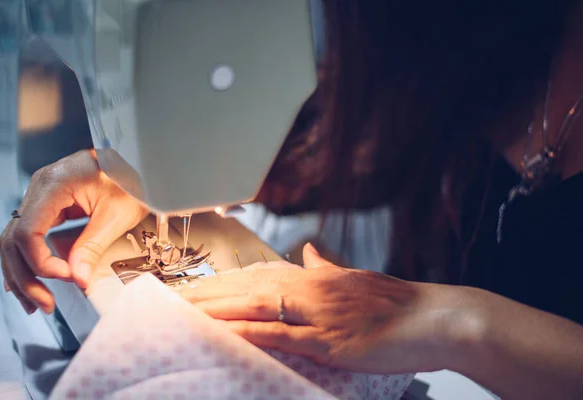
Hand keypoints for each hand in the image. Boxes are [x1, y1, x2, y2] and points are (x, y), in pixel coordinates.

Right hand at [0, 150, 147, 314]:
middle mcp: (40, 189)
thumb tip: (78, 278)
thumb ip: (93, 246)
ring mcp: (42, 197)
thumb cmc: (132, 175)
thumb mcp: (117, 213)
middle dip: (26, 276)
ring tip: (37, 301)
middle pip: (14, 240)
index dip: (41, 261)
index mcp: (54, 184)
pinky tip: (31, 282)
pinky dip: (29, 260)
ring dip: (23, 273)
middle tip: (44, 303)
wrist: (138, 158)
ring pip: (15, 241)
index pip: (28, 231)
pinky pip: (29, 236)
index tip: (65, 276)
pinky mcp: (50, 206)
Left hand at [181, 243, 476, 373]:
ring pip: (254, 307)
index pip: (253, 277)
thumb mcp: (354, 279)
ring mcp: (317, 313)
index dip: (217, 282)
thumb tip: (308, 252)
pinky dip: (249, 333)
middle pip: (244, 288)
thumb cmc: (395, 303)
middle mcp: (309, 289)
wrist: (434, 318)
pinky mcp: (329, 340)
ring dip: (213, 309)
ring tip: (177, 314)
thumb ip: (326, 267)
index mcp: (313, 277)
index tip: (187, 287)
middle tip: (163, 299)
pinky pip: (281, 335)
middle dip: (202, 294)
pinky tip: (222, 334)